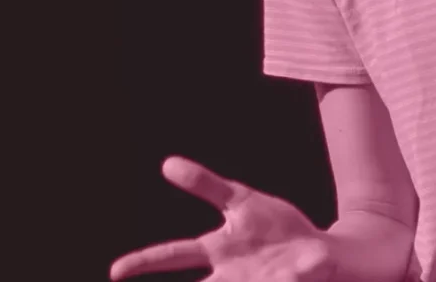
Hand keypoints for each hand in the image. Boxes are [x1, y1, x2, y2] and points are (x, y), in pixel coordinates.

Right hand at [110, 156, 333, 280]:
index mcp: (218, 250)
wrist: (321, 253)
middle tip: (121, 276)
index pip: (173, 255)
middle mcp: (231, 274)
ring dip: (239, 280)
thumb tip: (166, 164)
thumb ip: (206, 185)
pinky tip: (288, 273)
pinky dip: (286, 276)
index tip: (114, 272)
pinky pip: (282, 279)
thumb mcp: (241, 200)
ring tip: (261, 276)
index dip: (143, 262)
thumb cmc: (275, 227)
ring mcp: (255, 281)